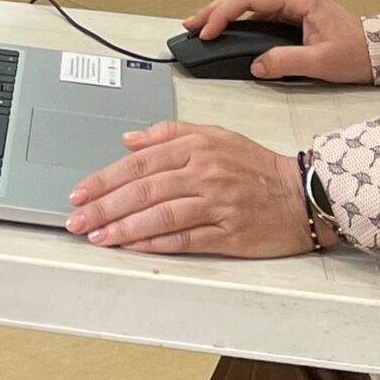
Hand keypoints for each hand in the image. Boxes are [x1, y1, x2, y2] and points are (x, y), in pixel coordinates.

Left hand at [67, 120, 311, 256]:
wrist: (303, 193)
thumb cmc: (255, 165)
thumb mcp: (213, 134)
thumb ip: (168, 133)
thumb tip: (127, 139)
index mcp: (196, 147)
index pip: (139, 162)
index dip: (105, 178)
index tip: (79, 191)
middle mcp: (203, 174)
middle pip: (144, 190)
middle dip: (104, 206)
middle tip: (76, 218)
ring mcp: (216, 206)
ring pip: (160, 216)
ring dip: (123, 228)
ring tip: (97, 236)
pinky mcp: (229, 235)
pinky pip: (185, 239)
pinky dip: (155, 243)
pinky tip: (132, 246)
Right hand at [184, 0, 371, 83]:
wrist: (377, 52)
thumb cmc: (354, 54)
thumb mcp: (320, 62)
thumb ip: (285, 62)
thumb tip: (255, 66)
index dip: (224, 14)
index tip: (207, 32)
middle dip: (215, 8)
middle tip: (191, 25)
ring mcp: (290, 1)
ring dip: (223, 10)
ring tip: (200, 24)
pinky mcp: (290, 11)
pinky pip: (256, 9)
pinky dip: (236, 17)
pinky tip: (224, 27)